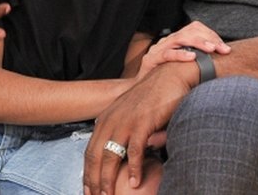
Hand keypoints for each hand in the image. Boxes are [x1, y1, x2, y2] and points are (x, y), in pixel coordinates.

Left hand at [84, 62, 197, 194]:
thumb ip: (127, 133)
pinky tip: (135, 182)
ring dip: (108, 180)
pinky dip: (134, 169)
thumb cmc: (154, 95)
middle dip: (93, 181)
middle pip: (95, 157)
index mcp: (106, 118)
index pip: (90, 151)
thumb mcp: (133, 114)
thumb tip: (129, 153)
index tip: (88, 188)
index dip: (87, 173)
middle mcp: (111, 120)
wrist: (170, 75)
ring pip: (110, 157)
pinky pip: (135, 151)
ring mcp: (126, 121)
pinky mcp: (142, 122)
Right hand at [137, 21, 229, 79]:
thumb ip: (199, 62)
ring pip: (180, 38)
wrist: (140, 92)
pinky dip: (180, 54)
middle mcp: (168, 41)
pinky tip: (192, 57)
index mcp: (176, 41)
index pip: (195, 28)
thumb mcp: (184, 68)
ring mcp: (158, 49)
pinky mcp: (151, 60)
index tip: (224, 47)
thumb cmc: (165, 80)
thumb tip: (222, 62)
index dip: (211, 35)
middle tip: (223, 49)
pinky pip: (167, 54)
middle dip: (209, 38)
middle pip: (190, 30)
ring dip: (198, 43)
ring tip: (211, 50)